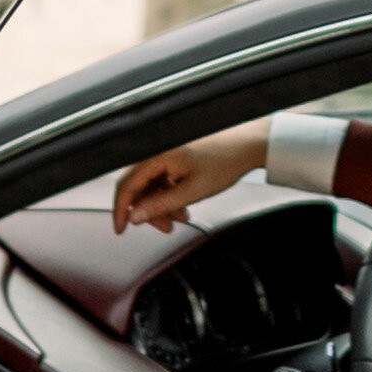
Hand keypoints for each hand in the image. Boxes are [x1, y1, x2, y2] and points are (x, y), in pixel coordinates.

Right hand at [114, 123, 269, 240]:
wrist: (250, 143)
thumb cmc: (227, 160)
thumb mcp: (192, 191)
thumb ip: (161, 205)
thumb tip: (136, 217)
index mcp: (158, 154)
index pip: (127, 185)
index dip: (121, 210)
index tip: (121, 228)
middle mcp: (158, 148)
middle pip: (139, 186)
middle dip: (149, 210)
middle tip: (164, 226)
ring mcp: (167, 150)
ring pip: (152, 183)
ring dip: (162, 203)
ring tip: (180, 216)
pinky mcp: (176, 152)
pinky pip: (163, 176)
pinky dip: (170, 193)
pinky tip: (183, 203)